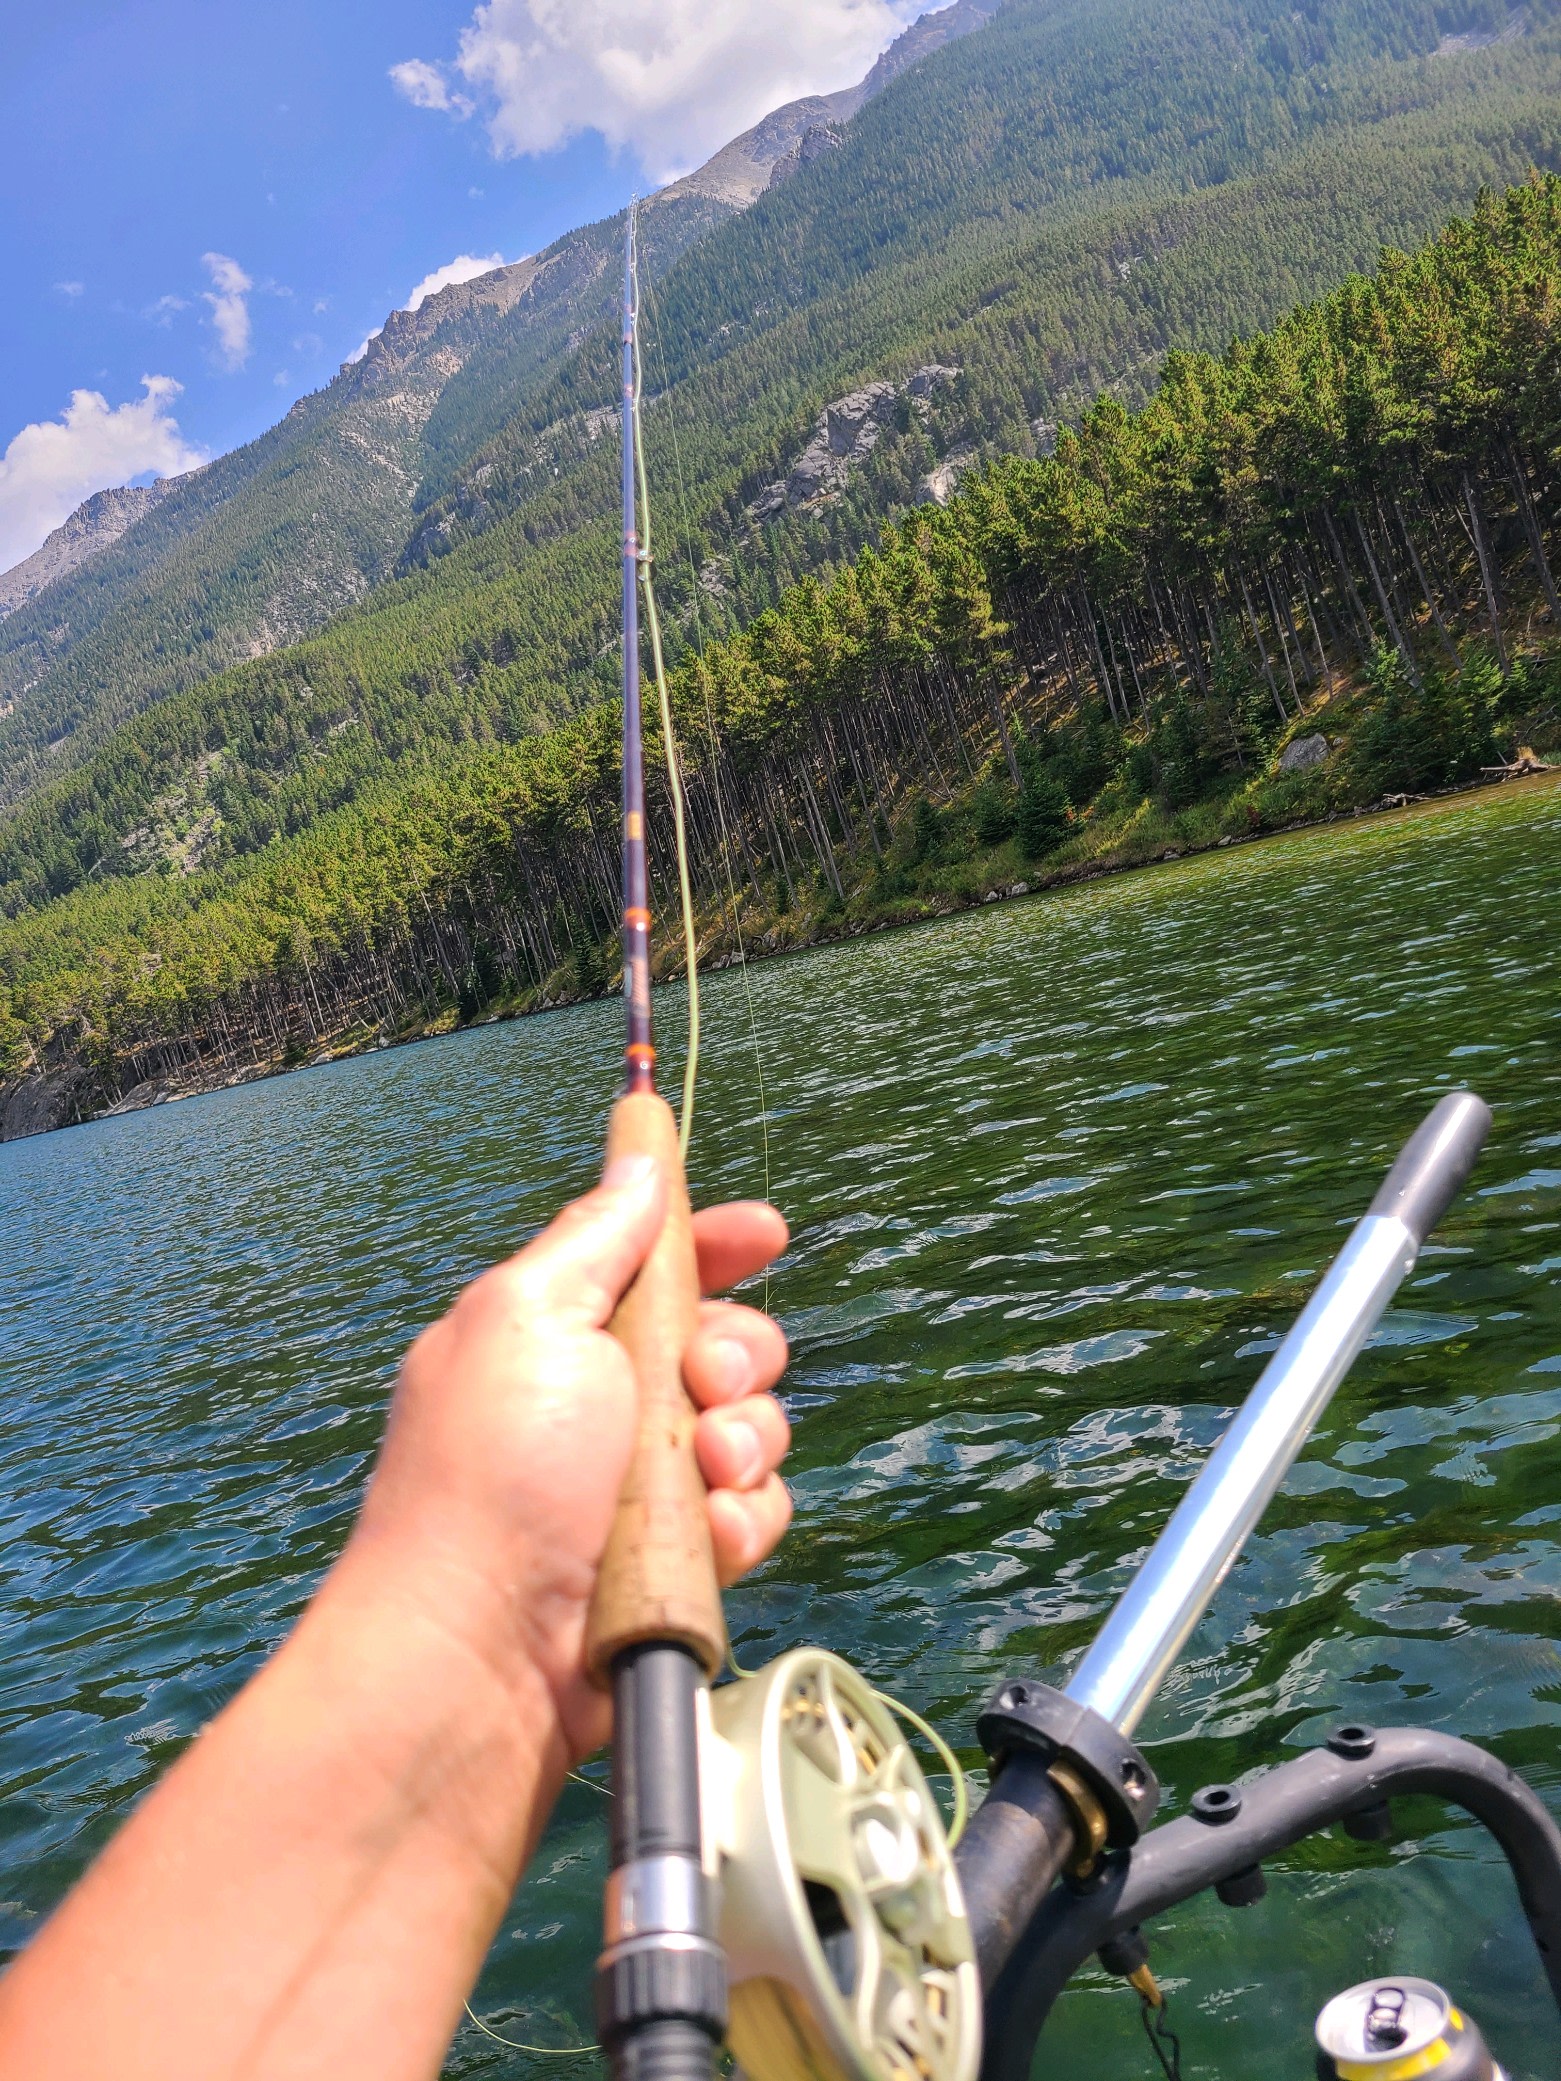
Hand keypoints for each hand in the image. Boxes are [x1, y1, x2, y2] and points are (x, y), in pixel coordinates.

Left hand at [349, 1155, 791, 1757]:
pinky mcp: (673, 1563)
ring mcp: (639, 1489)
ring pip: (749, 1431)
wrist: (479, 1650)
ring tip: (702, 1471)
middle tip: (706, 1383)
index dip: (713, 1242)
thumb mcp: (532, 1316)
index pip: (652, 1264)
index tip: (766, 1233)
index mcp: (553, 1333)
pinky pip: (750, 1515)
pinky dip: (737, 1522)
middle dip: (737, 1354)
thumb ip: (597, 1234)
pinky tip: (708, 1538)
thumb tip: (637, 1152)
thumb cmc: (494, 1468)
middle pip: (721, 1343)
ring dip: (742, 1442)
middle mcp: (598, 1405)